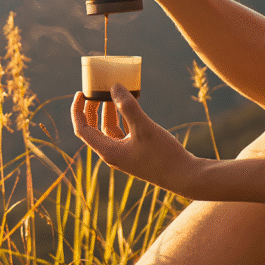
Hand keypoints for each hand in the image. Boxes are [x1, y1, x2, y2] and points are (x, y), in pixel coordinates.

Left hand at [70, 85, 200, 195]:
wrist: (186, 177)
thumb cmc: (163, 155)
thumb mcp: (144, 127)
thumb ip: (128, 107)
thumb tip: (114, 87)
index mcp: (108, 151)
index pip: (82, 129)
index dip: (77, 110)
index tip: (80, 93)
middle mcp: (113, 154)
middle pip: (93, 128)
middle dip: (93, 108)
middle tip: (96, 90)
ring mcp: (125, 154)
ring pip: (110, 129)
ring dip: (109, 112)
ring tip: (113, 93)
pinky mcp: (137, 153)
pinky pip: (124, 132)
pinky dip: (124, 118)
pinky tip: (131, 106)